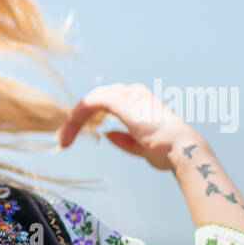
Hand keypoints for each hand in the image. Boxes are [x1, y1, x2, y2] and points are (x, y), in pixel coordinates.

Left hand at [57, 82, 199, 170]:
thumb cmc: (167, 151)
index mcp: (139, 102)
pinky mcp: (122, 101)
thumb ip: (124, 139)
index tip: (70, 138)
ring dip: (73, 120)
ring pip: (90, 100)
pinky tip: (67, 134)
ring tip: (62, 141)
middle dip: (76, 119)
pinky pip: (91, 103)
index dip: (85, 118)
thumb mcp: (141, 146)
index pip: (105, 102)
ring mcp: (129, 95)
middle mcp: (134, 93)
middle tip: (61, 140)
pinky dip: (76, 118)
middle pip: (95, 99)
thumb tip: (107, 135)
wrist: (181, 151)